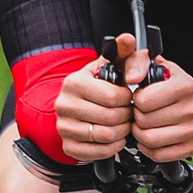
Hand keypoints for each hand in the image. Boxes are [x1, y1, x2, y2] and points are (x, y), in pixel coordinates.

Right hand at [52, 35, 137, 158]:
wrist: (78, 104)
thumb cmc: (100, 84)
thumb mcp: (113, 65)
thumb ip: (125, 52)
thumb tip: (128, 40)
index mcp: (74, 82)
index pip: (114, 97)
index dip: (129, 99)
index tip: (129, 97)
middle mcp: (64, 105)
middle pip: (111, 118)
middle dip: (127, 116)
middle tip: (129, 112)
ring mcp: (64, 127)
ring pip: (106, 137)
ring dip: (122, 132)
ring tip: (123, 124)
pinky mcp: (68, 146)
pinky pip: (98, 153)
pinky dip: (112, 147)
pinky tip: (114, 137)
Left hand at [128, 60, 192, 161]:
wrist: (191, 101)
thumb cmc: (167, 84)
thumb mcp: (153, 65)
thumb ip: (137, 62)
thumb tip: (131, 77)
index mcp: (184, 86)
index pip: (143, 101)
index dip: (136, 99)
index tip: (142, 96)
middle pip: (144, 122)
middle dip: (137, 117)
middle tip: (143, 112)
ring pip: (150, 140)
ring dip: (140, 133)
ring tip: (145, 124)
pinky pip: (158, 155)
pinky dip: (148, 148)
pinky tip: (152, 135)